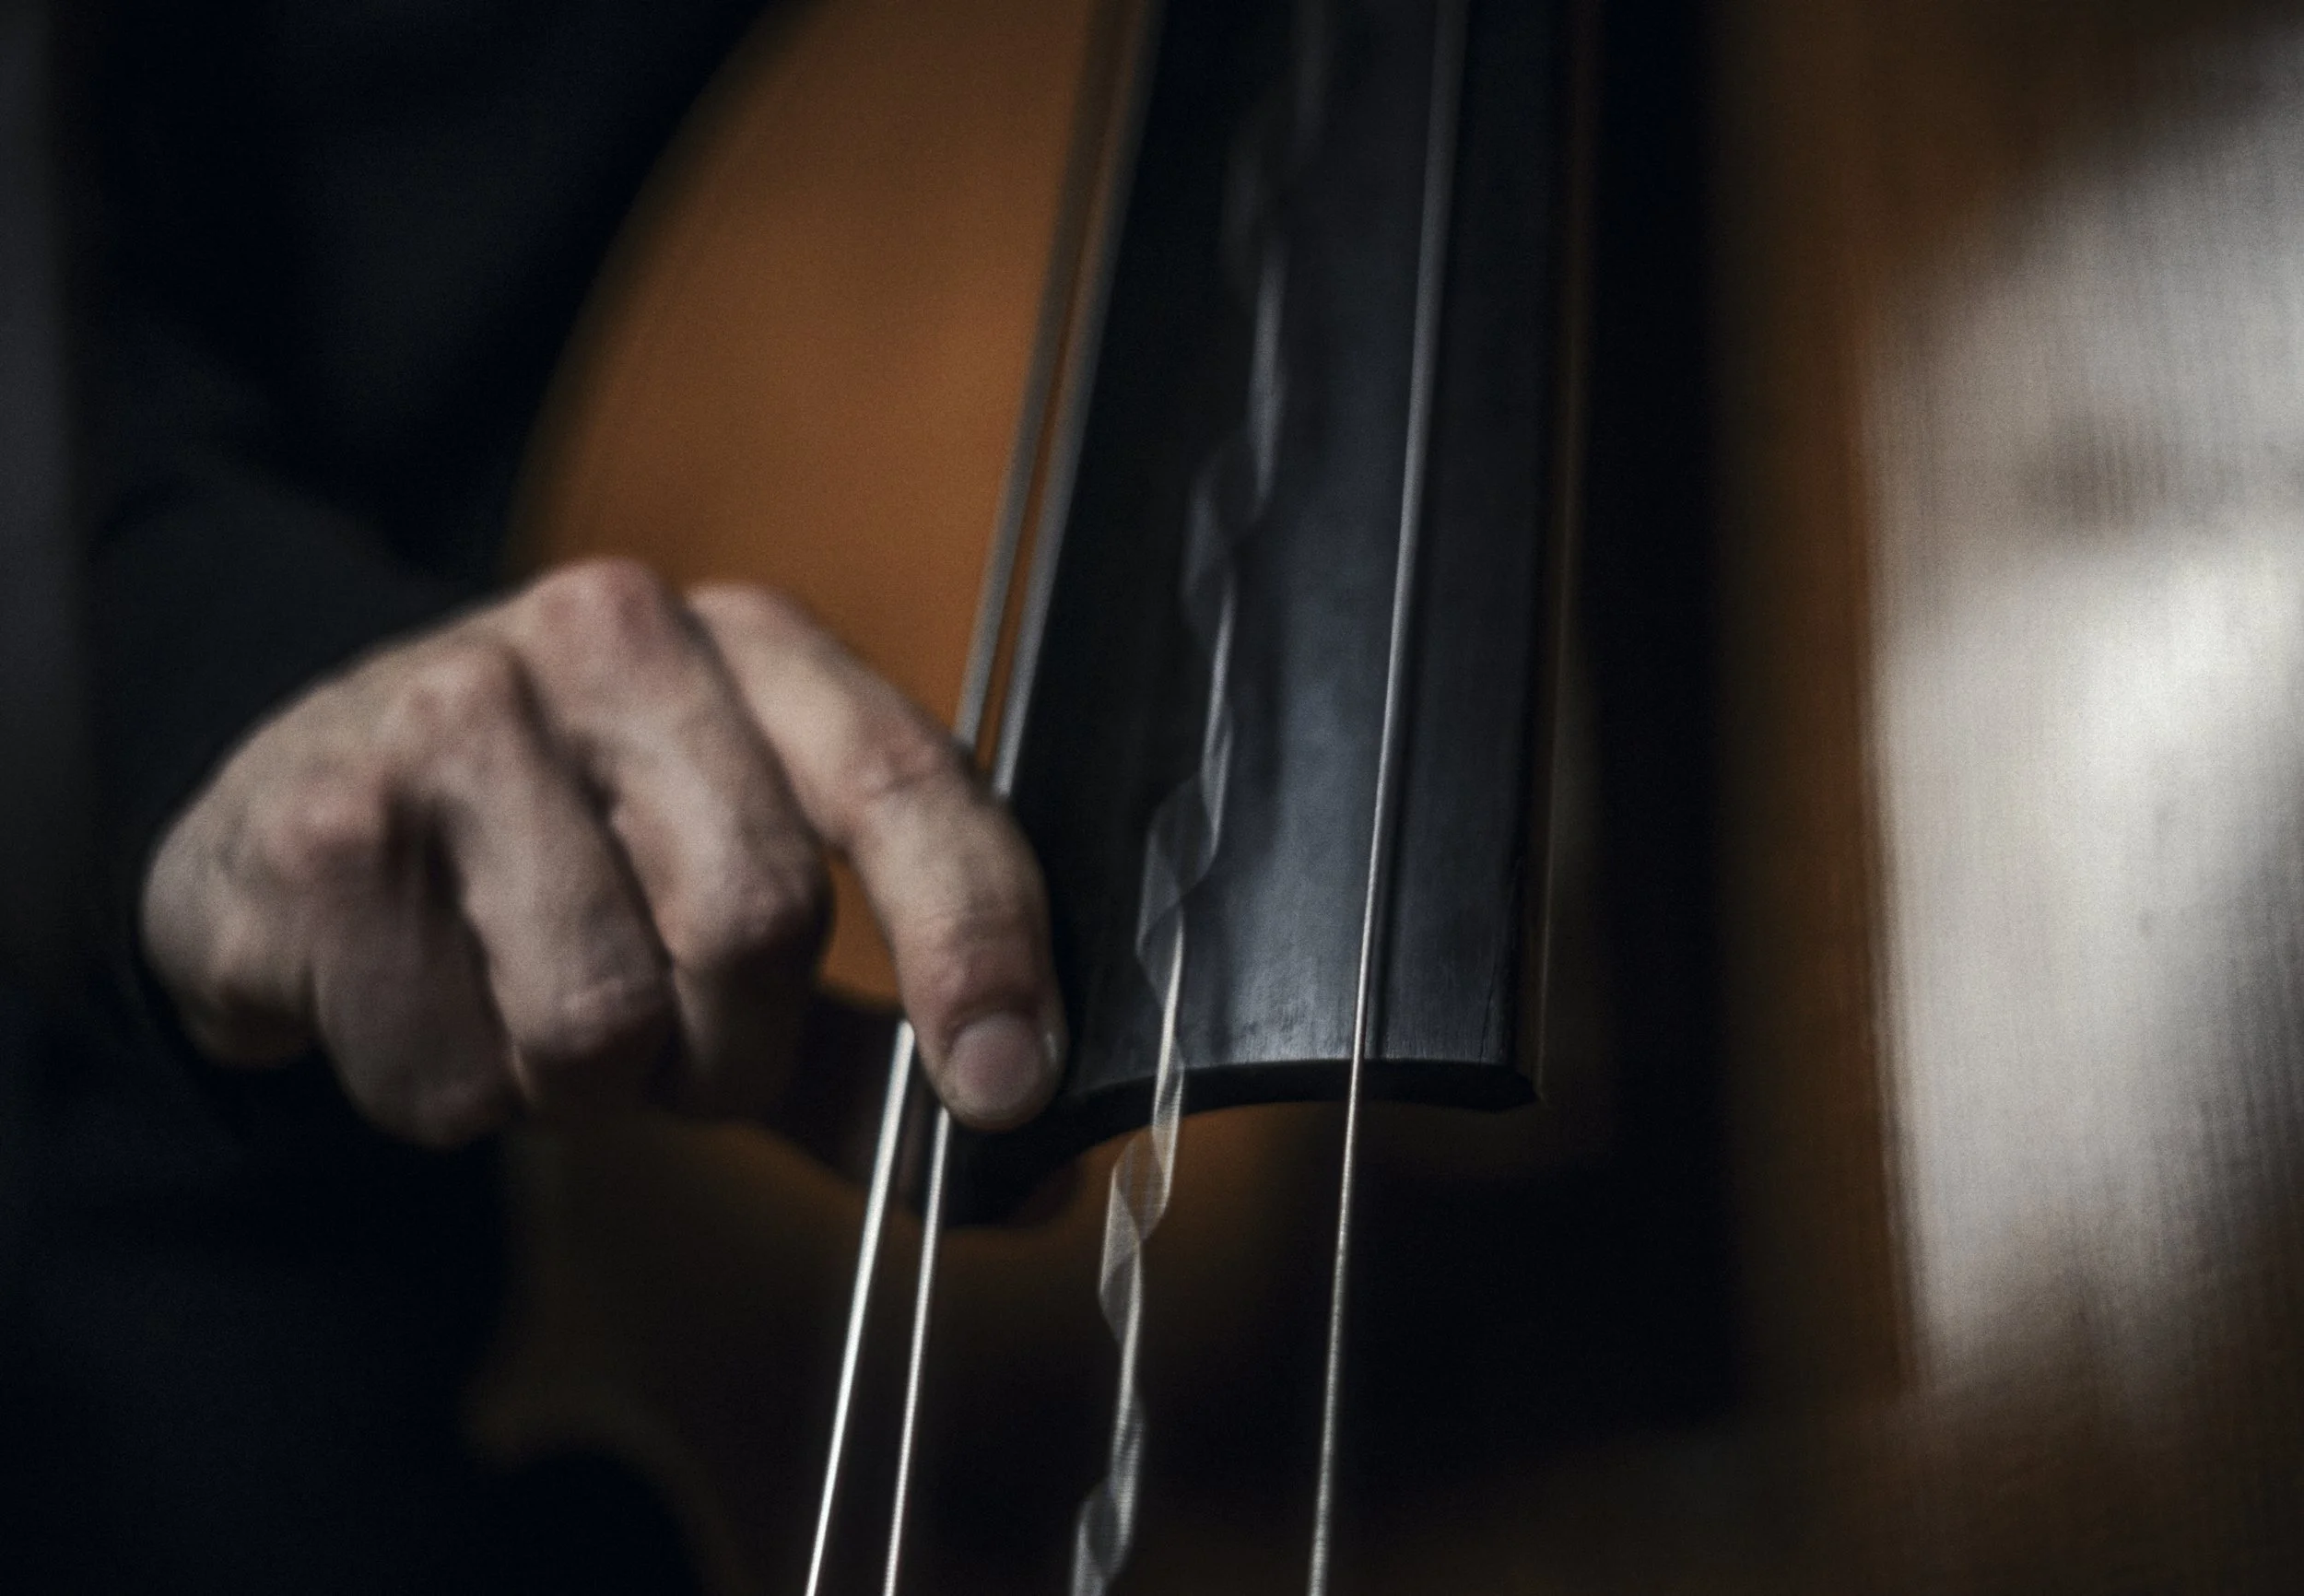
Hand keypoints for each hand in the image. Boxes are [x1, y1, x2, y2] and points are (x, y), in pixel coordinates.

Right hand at [139, 558, 1063, 1147]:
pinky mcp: (326, 826)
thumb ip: (869, 1045)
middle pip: (757, 915)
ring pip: (597, 1016)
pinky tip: (421, 1000)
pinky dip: (452, 1095)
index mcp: (752, 648)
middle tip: (671, 1049)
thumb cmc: (557, 868)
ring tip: (529, 1010)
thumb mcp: (727, 921)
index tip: (1008, 1086)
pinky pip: (448, 1072)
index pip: (902, 779)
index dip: (975, 937)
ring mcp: (454, 711)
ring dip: (584, 1085)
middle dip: (729, 1050)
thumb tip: (1024, 1166)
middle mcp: (612, 638)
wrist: (294, 811)